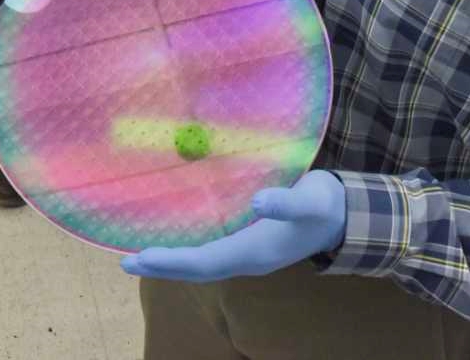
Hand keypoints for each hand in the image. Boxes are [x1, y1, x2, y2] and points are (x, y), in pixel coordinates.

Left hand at [122, 169, 345, 281]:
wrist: (344, 216)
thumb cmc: (324, 204)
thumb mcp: (310, 200)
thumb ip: (286, 202)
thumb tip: (259, 202)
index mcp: (255, 251)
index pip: (205, 262)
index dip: (173, 261)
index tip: (142, 256)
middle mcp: (247, 259)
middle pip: (197, 269)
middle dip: (162, 267)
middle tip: (125, 262)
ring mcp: (247, 255)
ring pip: (202, 265)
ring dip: (170, 262)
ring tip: (139, 258)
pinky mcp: (248, 245)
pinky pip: (210, 254)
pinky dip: (186, 253)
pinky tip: (173, 242)